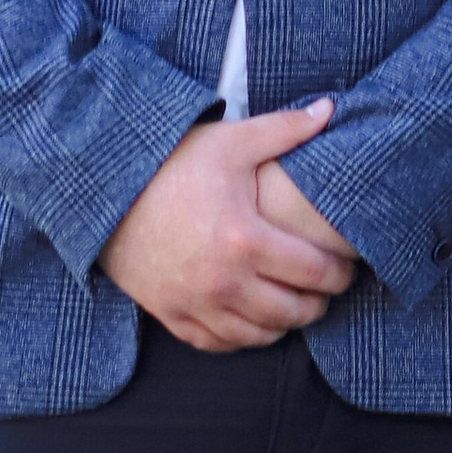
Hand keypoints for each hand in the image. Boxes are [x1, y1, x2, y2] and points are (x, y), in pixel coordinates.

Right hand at [98, 99, 359, 349]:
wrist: (103, 191)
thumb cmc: (171, 164)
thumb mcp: (230, 142)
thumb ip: (285, 129)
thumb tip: (330, 108)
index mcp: (245, 239)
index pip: (315, 272)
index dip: (342, 273)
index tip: (348, 267)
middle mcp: (223, 281)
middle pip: (292, 311)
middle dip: (318, 302)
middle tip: (326, 289)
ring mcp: (194, 303)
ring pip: (258, 335)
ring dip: (284, 324)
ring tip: (296, 305)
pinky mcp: (170, 314)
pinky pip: (217, 343)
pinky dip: (242, 338)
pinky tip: (253, 320)